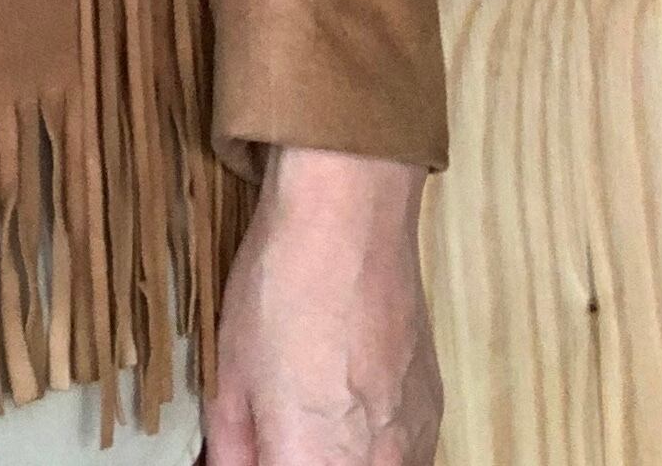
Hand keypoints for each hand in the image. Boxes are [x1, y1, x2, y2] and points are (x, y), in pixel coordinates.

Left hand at [204, 146, 441, 465]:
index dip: (262, 464)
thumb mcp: (228, 372)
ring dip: (333, 459)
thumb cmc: (283, 284)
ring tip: (305, 419)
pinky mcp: (433, 418)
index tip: (252, 449)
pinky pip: (400, 458)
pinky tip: (342, 408)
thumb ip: (230, 448)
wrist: (349, 220)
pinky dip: (368, 449)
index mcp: (315, 462)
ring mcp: (413, 446)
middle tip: (274, 434)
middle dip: (296, 458)